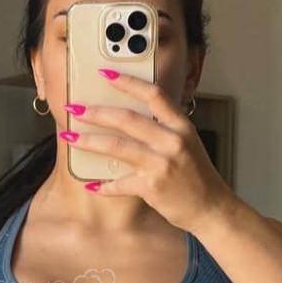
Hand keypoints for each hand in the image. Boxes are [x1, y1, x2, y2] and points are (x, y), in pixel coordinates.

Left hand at [63, 72, 237, 232]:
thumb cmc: (196, 176)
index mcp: (181, 126)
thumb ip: (163, 129)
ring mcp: (162, 164)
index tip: (105, 74)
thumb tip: (127, 119)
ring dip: (89, 142)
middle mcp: (172, 141)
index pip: (153, 95)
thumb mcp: (187, 143)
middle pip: (127, 118)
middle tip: (75, 109)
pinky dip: (104, 185)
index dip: (127, 82)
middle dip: (96, 112)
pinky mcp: (152, 187)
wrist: (212, 208)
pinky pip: (119, 183)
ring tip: (70, 138)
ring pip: (117, 146)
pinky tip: (92, 185)